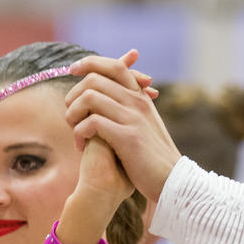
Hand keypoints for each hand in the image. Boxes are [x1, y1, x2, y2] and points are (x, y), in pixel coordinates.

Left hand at [64, 50, 182, 202]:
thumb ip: (129, 109)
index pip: (114, 65)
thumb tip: (106, 98)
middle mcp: (137, 102)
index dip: (90, 63)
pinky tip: (81, 147)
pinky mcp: (128, 137)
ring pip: (89, 98)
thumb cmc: (152, 157)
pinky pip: (92, 122)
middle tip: (70, 115)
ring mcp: (133, 118)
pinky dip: (80, 133)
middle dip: (74, 95)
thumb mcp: (144, 126)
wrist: (172, 180)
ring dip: (73, 114)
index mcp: (140, 97)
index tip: (73, 70)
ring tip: (74, 131)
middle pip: (94, 79)